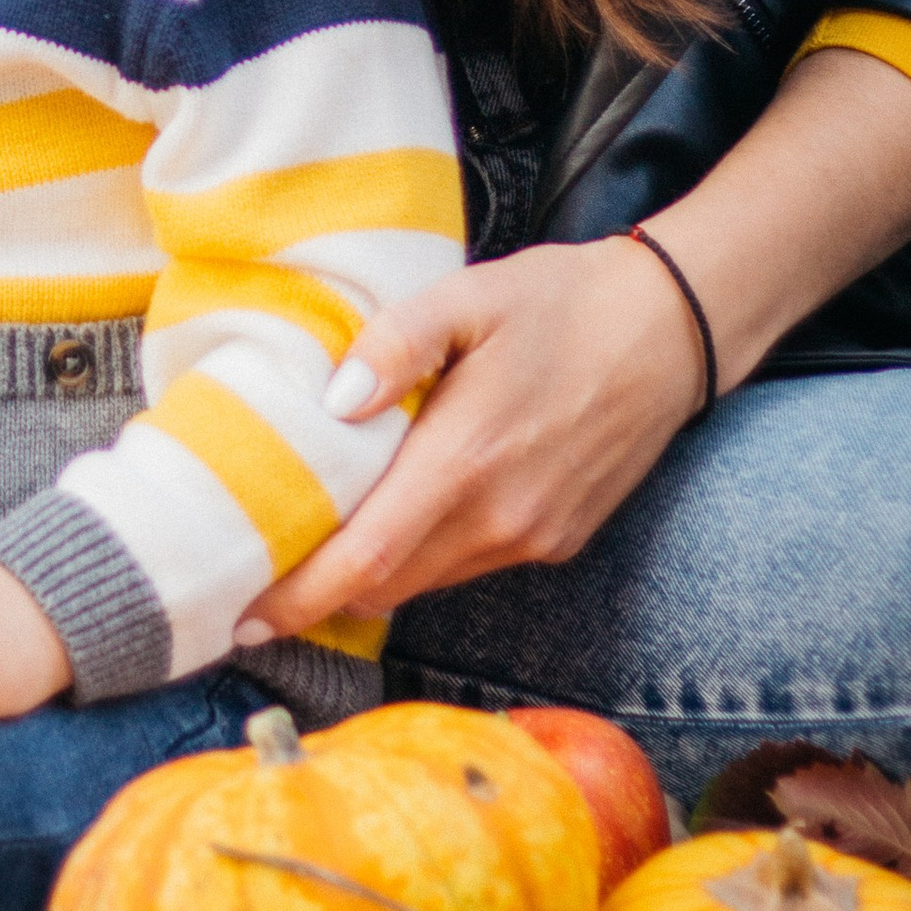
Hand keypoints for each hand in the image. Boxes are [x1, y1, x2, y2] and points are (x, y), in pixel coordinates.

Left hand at [247, 40, 910, 638]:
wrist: (672, 329)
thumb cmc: (561, 302)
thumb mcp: (469, 297)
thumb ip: (393, 345)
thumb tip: (332, 402)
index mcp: (466, 462)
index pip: (364, 560)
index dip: (297, 596)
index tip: (239, 613)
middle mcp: (499, 520)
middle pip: (384, 585)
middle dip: (316, 592)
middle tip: (253, 577)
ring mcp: (533, 537)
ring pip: (425, 582)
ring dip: (369, 574)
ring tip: (313, 547)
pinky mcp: (558, 540)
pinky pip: (468, 566)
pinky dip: (422, 557)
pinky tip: (397, 519)